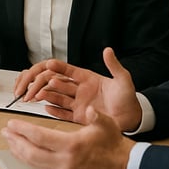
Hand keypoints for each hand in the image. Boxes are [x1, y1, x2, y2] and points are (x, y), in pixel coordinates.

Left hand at [1, 107, 134, 168]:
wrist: (123, 165)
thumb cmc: (114, 143)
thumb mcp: (106, 123)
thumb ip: (96, 115)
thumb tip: (89, 109)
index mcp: (72, 146)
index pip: (39, 137)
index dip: (23, 130)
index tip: (12, 123)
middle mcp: (65, 161)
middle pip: (31, 153)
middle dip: (15, 142)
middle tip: (4, 132)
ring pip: (34, 163)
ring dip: (19, 152)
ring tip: (9, 141)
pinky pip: (40, 168)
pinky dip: (28, 159)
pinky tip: (23, 152)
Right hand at [15, 48, 142, 130]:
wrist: (132, 119)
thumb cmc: (128, 99)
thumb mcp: (123, 80)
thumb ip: (114, 66)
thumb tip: (108, 50)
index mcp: (87, 78)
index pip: (68, 70)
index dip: (57, 67)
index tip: (48, 65)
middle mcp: (80, 90)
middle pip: (57, 83)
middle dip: (44, 82)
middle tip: (37, 85)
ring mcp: (78, 103)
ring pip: (57, 97)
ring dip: (46, 95)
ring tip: (36, 96)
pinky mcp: (79, 117)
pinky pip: (63, 113)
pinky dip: (54, 110)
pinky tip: (46, 107)